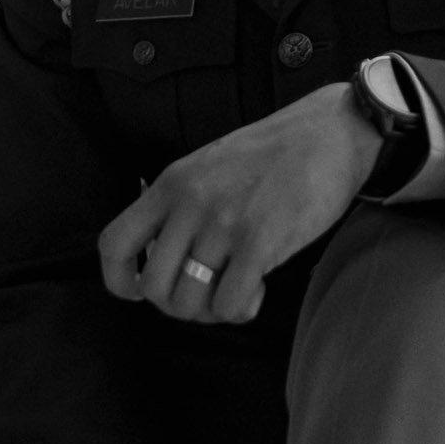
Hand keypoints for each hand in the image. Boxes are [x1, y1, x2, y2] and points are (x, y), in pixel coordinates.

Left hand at [98, 83, 378, 324]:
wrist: (330, 133)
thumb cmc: (273, 154)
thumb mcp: (208, 166)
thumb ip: (180, 205)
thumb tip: (163, 260)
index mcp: (171, 184)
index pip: (114, 245)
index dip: (121, 280)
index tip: (144, 287)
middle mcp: (190, 203)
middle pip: (154, 287)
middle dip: (178, 305)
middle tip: (207, 293)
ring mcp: (223, 223)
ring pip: (189, 302)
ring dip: (211, 311)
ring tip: (235, 289)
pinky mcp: (260, 241)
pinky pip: (230, 304)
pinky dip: (241, 310)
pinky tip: (258, 287)